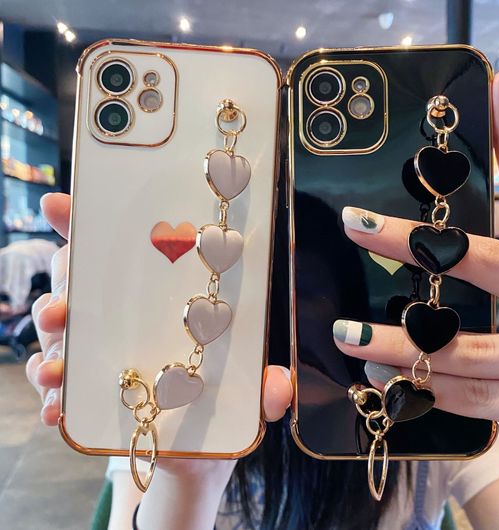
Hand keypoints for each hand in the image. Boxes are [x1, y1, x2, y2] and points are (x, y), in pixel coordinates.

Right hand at [26, 193, 292, 477]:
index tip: (61, 206)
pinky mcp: (88, 399)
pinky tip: (54, 412)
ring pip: (58, 338)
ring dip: (50, 349)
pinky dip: (50, 400)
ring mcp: (102, 359)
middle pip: (77, 291)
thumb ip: (263, 391)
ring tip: (57, 370)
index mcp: (162, 307)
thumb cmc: (223, 410)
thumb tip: (280, 384)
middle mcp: (126, 325)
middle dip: (61, 294)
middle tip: (61, 310)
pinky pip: (56, 391)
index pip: (122, 257)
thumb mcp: (247, 395)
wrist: (198, 458)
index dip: (86, 227)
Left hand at [334, 67, 498, 429]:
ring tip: (346, 332)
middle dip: (412, 243)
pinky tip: (388, 376)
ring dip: (400, 340)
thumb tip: (498, 155)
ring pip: (466, 347)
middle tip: (354, 221)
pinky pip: (477, 401)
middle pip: (487, 262)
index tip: (482, 91)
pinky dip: (428, 389)